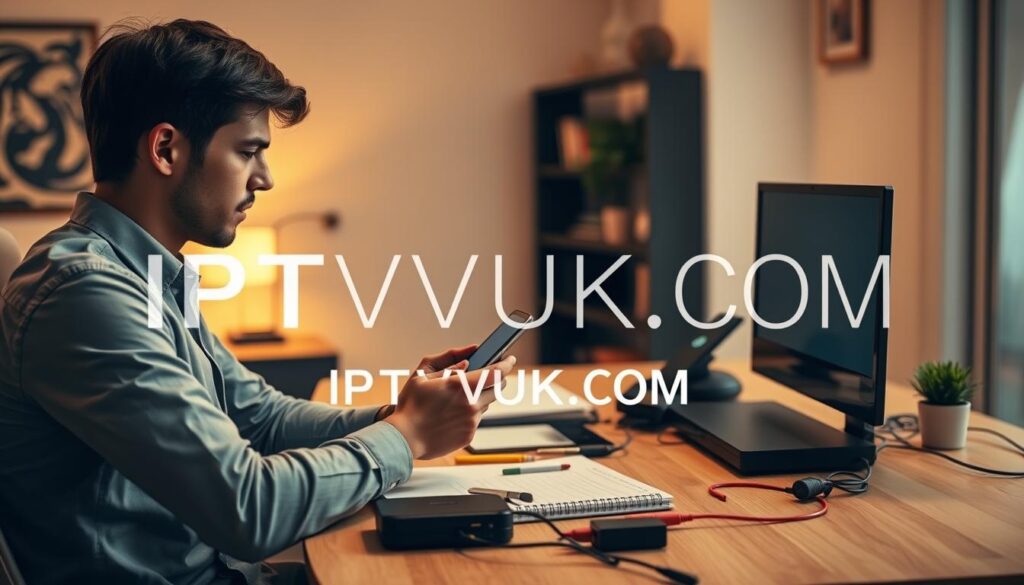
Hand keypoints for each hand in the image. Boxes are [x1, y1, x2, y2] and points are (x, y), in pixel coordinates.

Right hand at [385, 345, 516, 458]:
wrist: (404, 438)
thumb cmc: (411, 405)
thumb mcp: (423, 373)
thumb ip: (448, 359)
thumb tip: (470, 353)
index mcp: (460, 386)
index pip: (495, 373)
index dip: (506, 364)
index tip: (510, 359)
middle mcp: (470, 404)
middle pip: (497, 389)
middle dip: (495, 380)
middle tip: (485, 376)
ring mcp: (471, 421)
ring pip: (486, 404)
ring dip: (480, 397)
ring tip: (457, 398)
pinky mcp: (469, 435)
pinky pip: (476, 419)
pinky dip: (470, 413)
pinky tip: (452, 414)